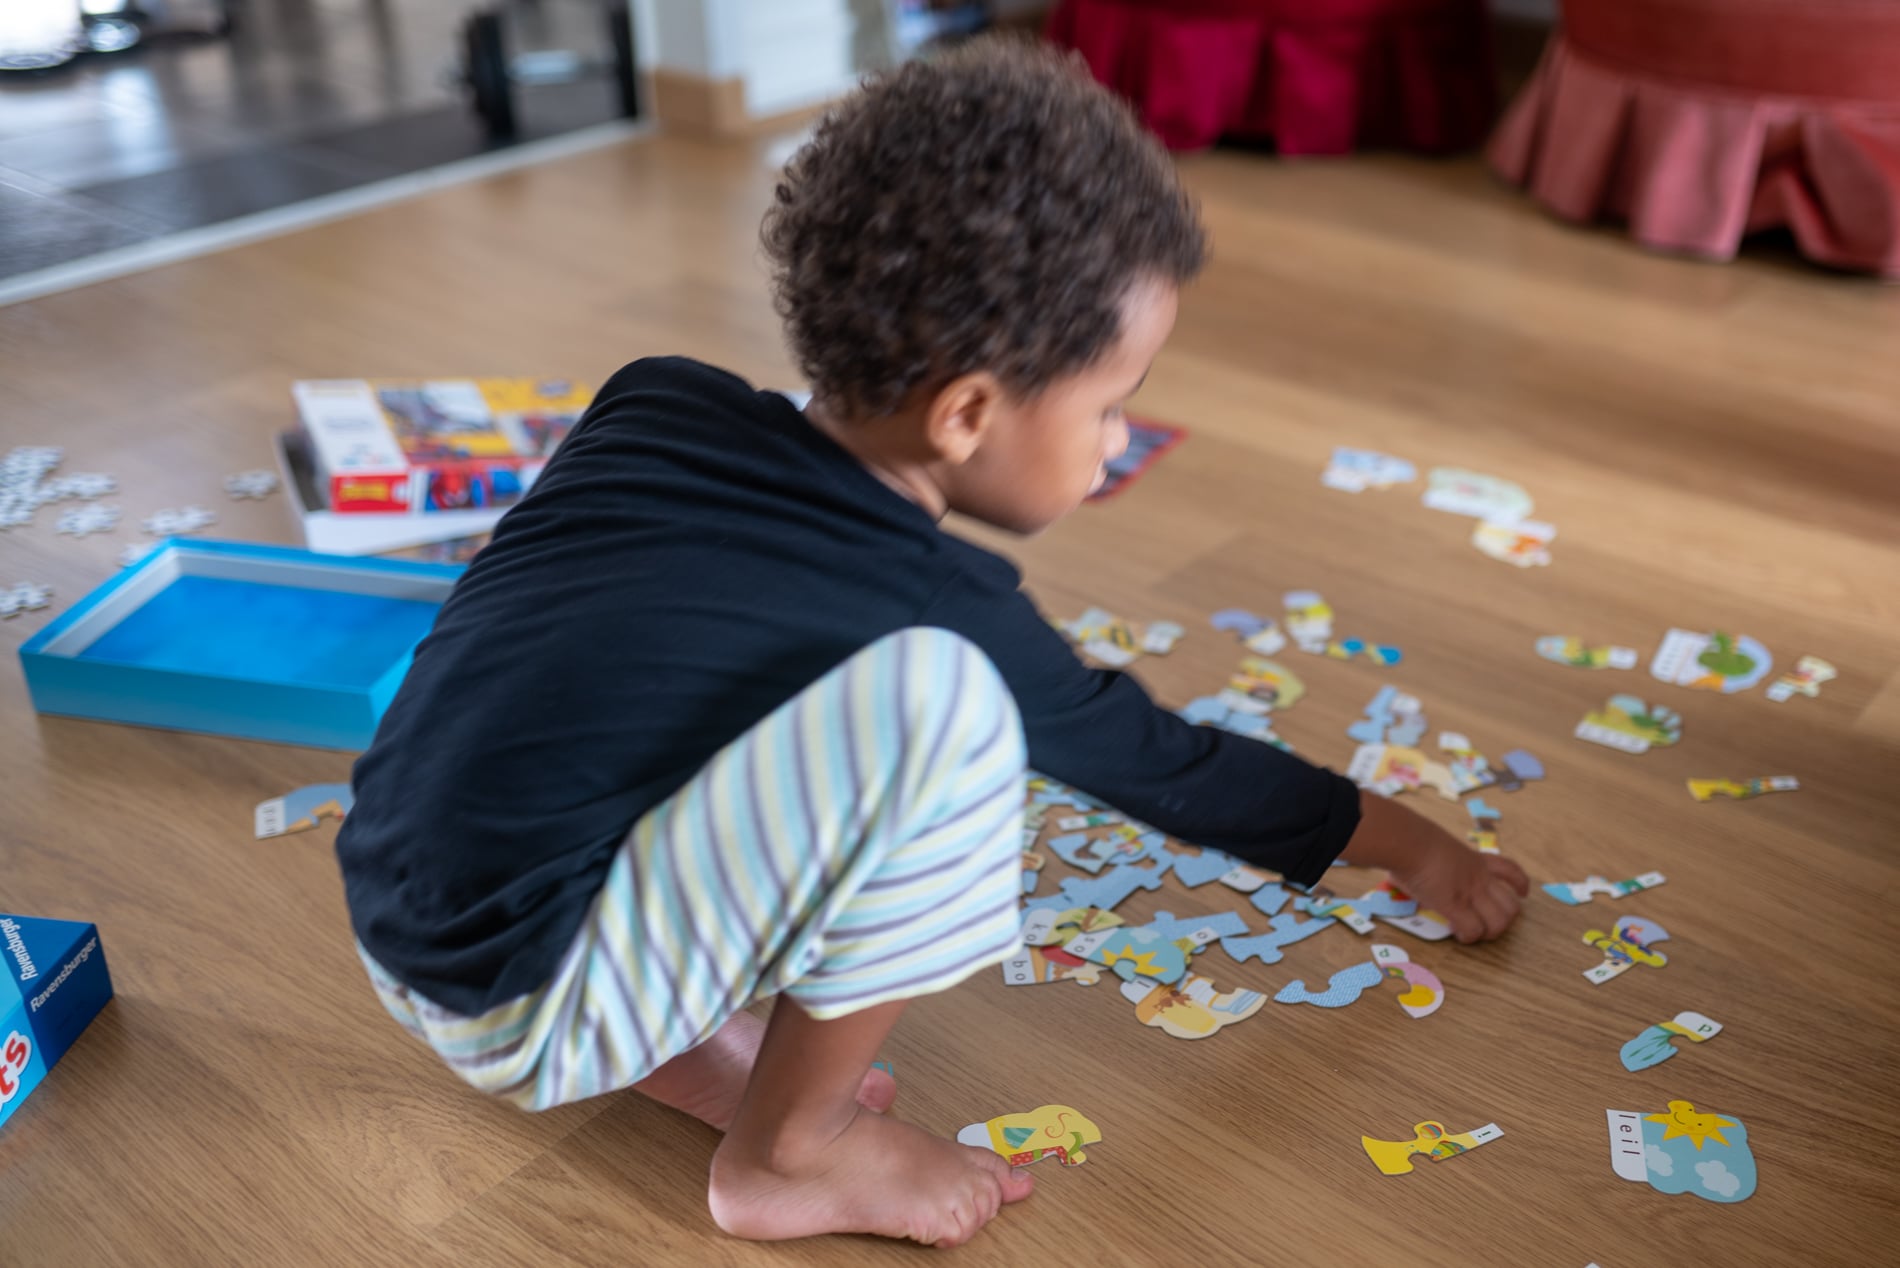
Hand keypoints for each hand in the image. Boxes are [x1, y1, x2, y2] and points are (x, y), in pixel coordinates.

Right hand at [1340, 793, 1528, 942]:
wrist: (1408, 841)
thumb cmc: (1413, 840)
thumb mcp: (1437, 848)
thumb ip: (1439, 862)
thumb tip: (1415, 869)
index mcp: (1477, 861)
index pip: (1511, 871)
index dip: (1521, 885)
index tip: (1522, 893)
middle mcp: (1479, 879)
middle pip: (1512, 907)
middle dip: (1504, 920)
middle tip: (1486, 923)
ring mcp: (1470, 893)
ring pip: (1500, 923)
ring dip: (1488, 932)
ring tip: (1472, 931)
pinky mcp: (1454, 906)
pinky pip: (1473, 930)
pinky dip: (1467, 937)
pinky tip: (1456, 932)